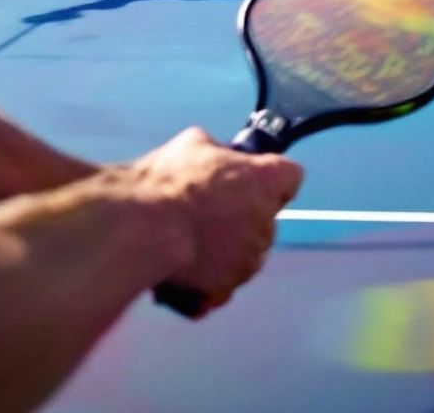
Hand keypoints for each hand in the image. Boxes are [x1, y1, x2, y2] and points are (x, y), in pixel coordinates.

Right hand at [134, 128, 301, 315]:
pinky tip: (183, 275)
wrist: (143, 227)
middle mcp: (266, 221)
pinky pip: (221, 288)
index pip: (290, 177)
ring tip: (186, 242)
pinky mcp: (226, 287)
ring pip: (243, 255)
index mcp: (266, 179)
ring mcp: (248, 258)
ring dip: (222, 253)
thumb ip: (215, 151)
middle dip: (238, 219)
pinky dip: (205, 286)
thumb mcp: (194, 143)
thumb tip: (211, 153)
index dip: (270, 178)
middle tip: (204, 212)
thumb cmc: (168, 183)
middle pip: (264, 220)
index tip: (252, 180)